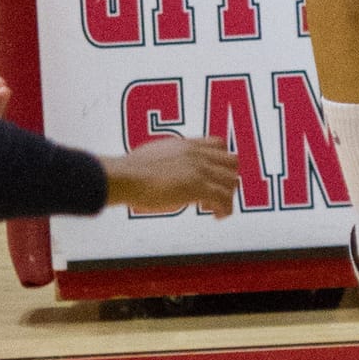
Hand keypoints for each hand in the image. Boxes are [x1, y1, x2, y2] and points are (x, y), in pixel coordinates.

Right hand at [103, 135, 241, 216]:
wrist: (126, 177)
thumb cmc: (132, 169)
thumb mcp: (156, 153)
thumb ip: (169, 157)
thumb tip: (167, 167)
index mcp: (187, 145)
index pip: (219, 144)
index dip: (222, 160)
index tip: (215, 174)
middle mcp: (197, 155)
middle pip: (232, 162)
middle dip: (228, 178)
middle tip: (217, 192)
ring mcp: (199, 170)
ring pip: (232, 181)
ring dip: (227, 196)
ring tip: (215, 207)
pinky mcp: (197, 188)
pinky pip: (224, 199)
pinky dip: (224, 209)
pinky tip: (215, 215)